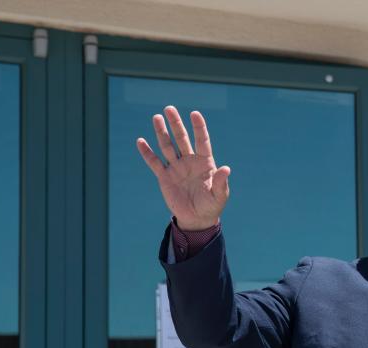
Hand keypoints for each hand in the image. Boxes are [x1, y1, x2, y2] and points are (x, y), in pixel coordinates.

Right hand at [136, 106, 229, 230]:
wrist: (197, 219)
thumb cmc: (211, 206)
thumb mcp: (219, 196)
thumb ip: (221, 182)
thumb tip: (226, 168)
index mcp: (204, 162)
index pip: (202, 141)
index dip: (199, 127)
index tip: (195, 114)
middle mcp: (189, 161)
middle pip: (182, 139)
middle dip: (176, 124)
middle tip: (169, 108)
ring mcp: (176, 168)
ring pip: (167, 146)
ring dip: (161, 133)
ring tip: (156, 117)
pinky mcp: (165, 177)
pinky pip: (154, 163)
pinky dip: (147, 153)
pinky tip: (141, 141)